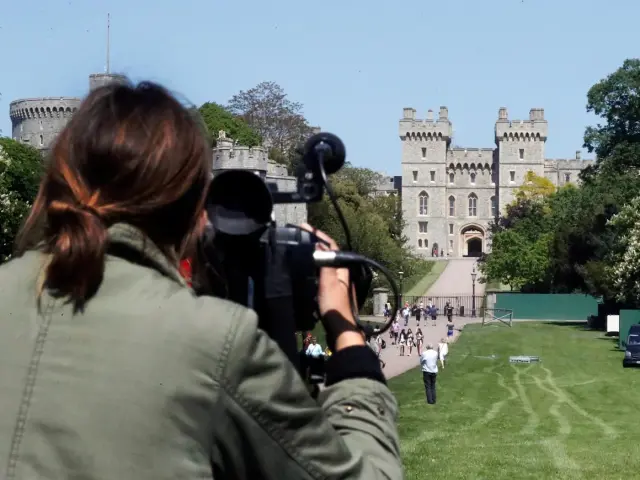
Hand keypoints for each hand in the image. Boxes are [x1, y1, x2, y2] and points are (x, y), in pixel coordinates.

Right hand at [299, 223, 364, 350]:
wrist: (340, 330)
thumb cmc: (334, 306)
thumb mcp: (328, 283)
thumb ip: (325, 264)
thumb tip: (319, 244)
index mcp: (341, 269)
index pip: (331, 245)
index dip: (318, 235)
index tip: (304, 228)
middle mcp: (340, 274)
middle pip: (327, 253)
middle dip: (314, 243)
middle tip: (297, 237)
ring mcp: (336, 283)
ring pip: (323, 264)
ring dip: (311, 256)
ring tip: (296, 250)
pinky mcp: (330, 293)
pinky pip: (319, 275)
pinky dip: (310, 269)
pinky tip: (301, 271)